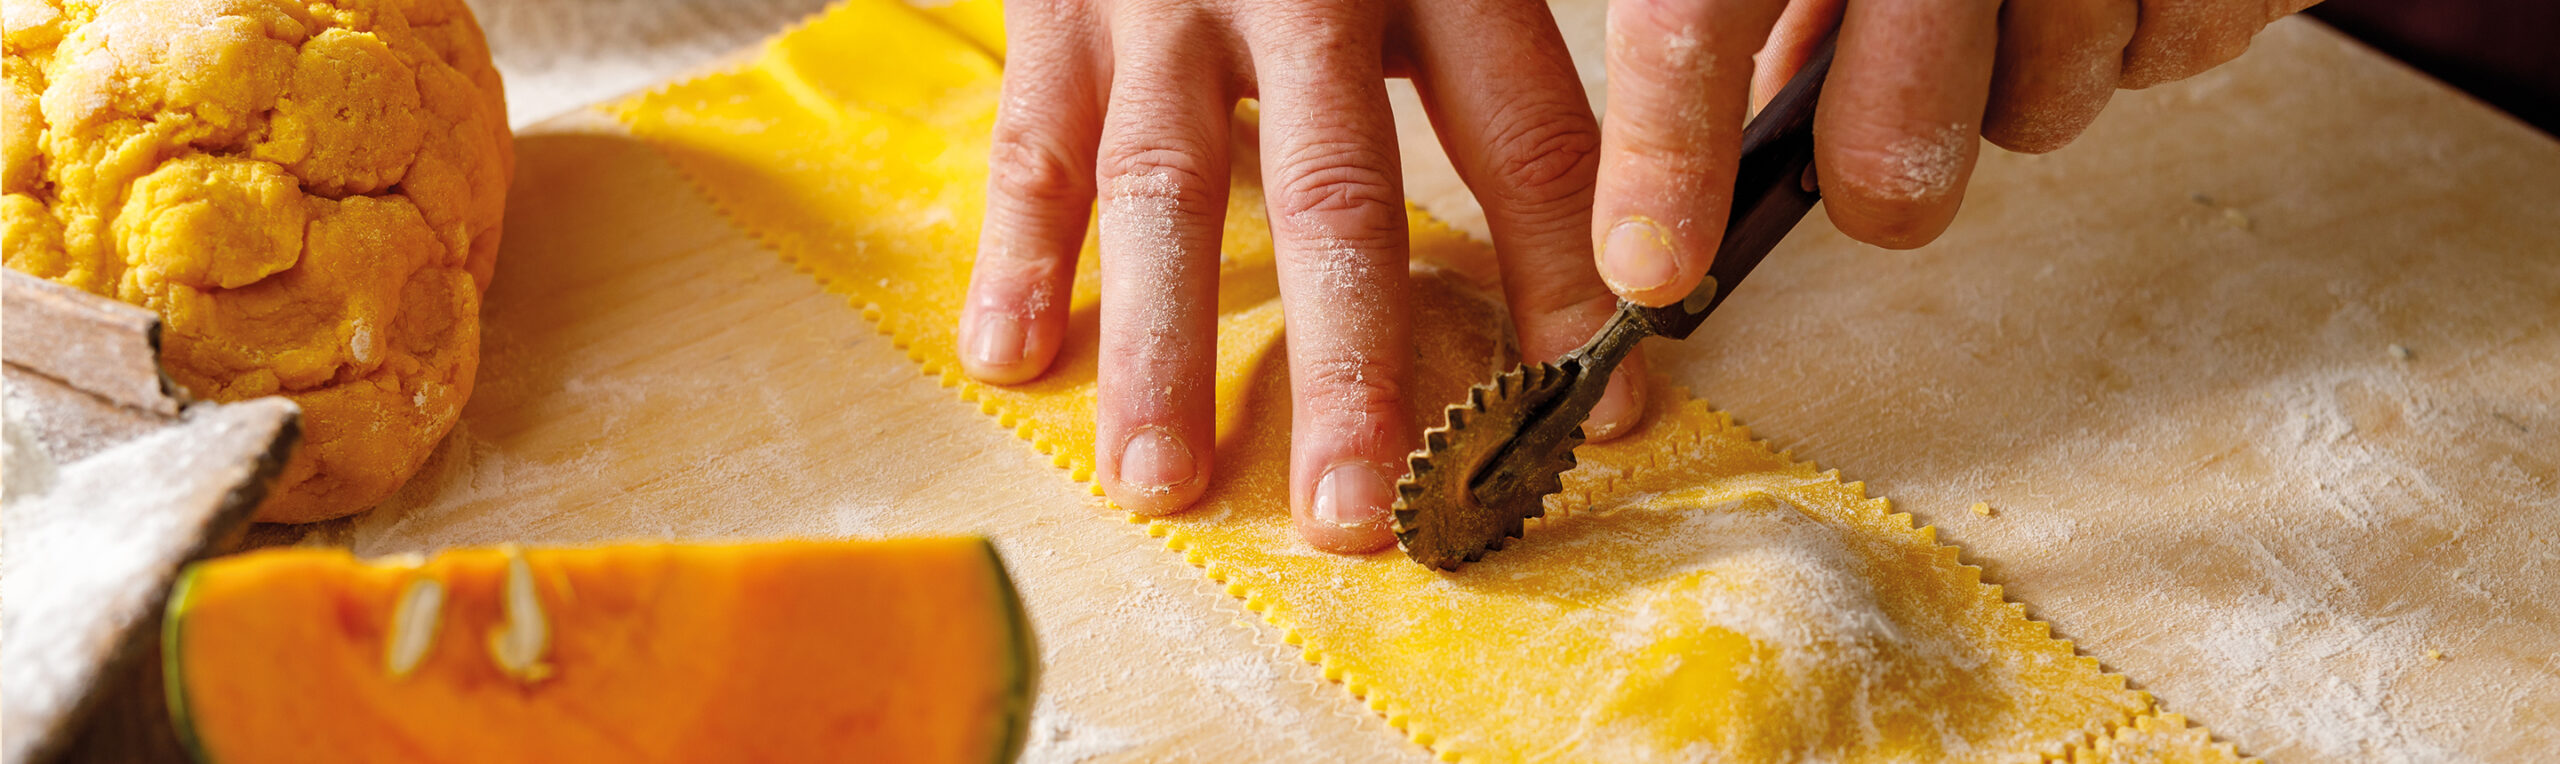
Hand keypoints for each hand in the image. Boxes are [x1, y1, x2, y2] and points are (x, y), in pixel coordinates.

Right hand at [956, 0, 1647, 552]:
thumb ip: (1504, 57)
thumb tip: (1613, 255)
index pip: (1525, 138)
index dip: (1564, 283)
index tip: (1595, 414)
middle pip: (1336, 192)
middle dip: (1345, 366)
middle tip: (1354, 513)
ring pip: (1165, 183)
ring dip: (1160, 346)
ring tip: (1163, 482)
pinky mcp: (1059, 4)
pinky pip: (1033, 138)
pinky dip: (1019, 250)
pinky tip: (1011, 358)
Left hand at [1590, 0, 2318, 304]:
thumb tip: (1744, 103)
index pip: (1698, 13)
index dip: (1669, 156)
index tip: (1651, 261)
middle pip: (1894, 140)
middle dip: (1877, 184)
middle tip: (1873, 174)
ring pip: (2040, 112)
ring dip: (2021, 83)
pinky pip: (2165, 59)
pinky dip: (2137, 31)